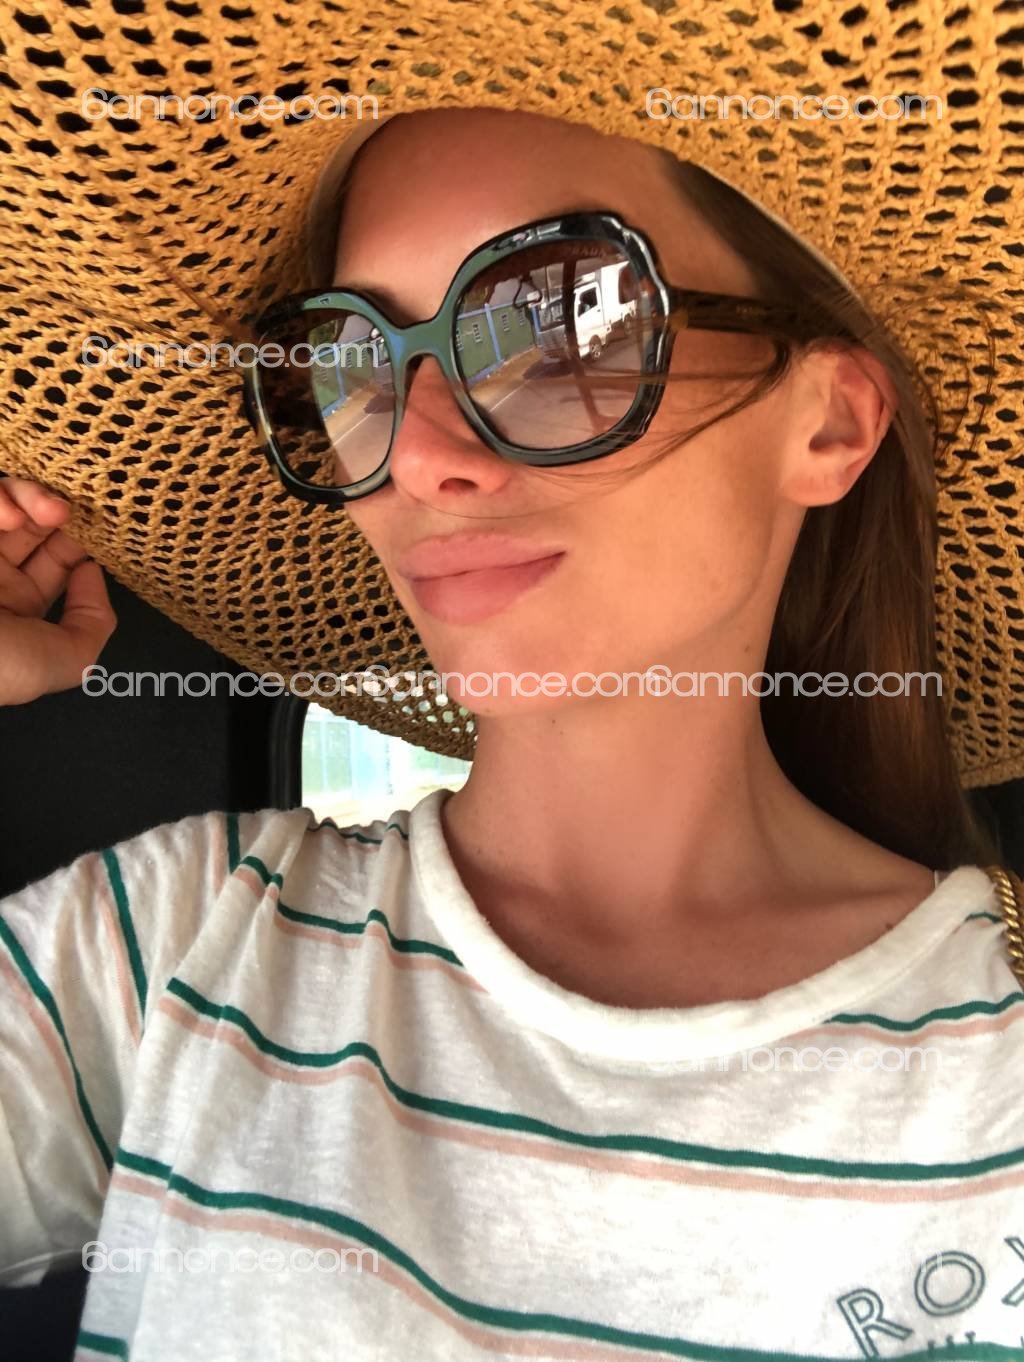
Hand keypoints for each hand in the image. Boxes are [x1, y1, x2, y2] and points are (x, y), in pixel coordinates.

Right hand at [0, 477, 116, 705]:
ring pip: (4, 502)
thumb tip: (91, 572)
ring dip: (30, 498)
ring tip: (49, 512)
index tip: (99, 535)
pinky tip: (10, 517)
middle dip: (58, 513)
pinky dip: (0, 498)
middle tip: (71, 513)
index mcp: (17, 607)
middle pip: (32, 524)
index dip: (80, 544)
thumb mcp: (65, 660)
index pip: (57, 561)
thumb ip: (94, 621)